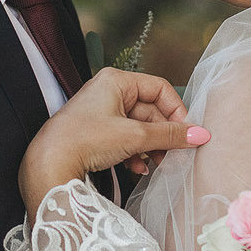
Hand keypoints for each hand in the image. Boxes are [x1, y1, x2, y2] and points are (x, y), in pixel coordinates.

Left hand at [18, 68, 209, 214]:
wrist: (49, 163)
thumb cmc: (86, 140)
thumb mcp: (134, 136)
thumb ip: (170, 135)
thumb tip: (201, 134)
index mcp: (116, 81)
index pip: (159, 89)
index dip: (176, 111)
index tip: (186, 133)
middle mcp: (108, 92)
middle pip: (151, 110)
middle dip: (163, 135)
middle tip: (175, 155)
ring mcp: (101, 112)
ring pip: (139, 127)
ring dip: (151, 147)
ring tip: (157, 165)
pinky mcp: (96, 132)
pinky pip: (125, 138)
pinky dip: (135, 153)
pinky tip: (137, 169)